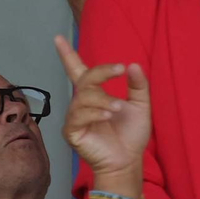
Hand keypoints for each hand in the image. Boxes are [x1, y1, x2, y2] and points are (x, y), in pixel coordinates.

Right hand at [55, 35, 150, 175]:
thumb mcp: (141, 105)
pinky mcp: (72, 132)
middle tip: (121, 69)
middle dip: (102, 72)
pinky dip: (94, 113)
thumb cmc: (132, 134)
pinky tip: (107, 117)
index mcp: (95, 94)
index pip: (78, 70)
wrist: (128, 160)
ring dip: (103, 99)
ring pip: (82, 97)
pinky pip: (78, 116)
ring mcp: (75, 117)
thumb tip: (133, 65)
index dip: (68, 55)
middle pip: (84, 79)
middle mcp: (82, 103)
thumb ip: (138, 85)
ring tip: (118, 108)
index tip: (58, 37)